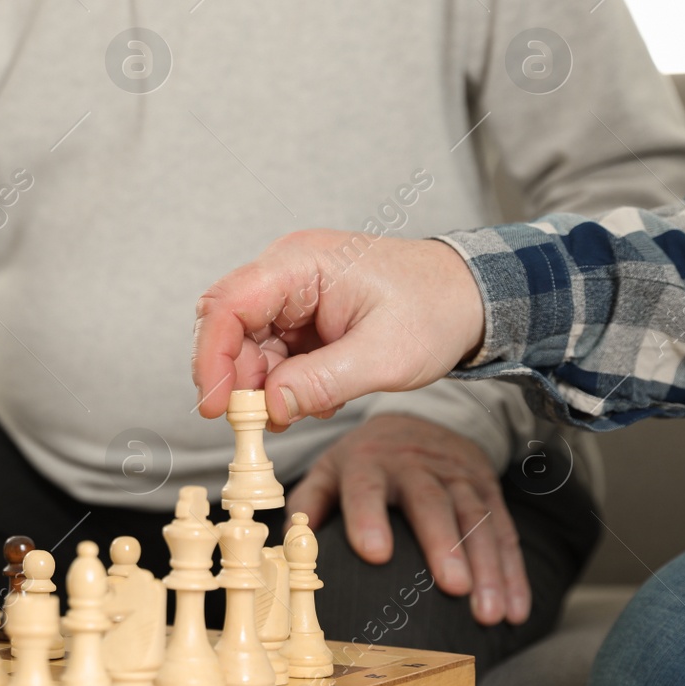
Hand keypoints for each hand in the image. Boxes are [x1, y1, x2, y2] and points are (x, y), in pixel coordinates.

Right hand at [193, 231, 484, 428]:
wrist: (470, 297)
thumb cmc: (435, 310)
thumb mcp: (385, 355)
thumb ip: (323, 381)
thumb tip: (271, 407)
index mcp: (300, 263)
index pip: (228, 305)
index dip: (213, 358)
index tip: (217, 407)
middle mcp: (286, 272)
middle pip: (230, 327)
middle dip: (239, 379)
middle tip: (260, 422)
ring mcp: (292, 292)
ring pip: (249, 345)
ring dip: (265, 386)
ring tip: (304, 409)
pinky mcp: (300, 314)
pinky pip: (273, 352)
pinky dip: (284, 383)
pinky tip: (316, 397)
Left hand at [287, 415, 529, 626]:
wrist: (415, 422)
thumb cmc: (363, 462)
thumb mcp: (328, 470)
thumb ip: (309, 503)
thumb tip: (291, 543)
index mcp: (367, 461)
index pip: (365, 488)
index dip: (368, 517)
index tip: (375, 554)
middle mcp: (414, 464)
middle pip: (431, 503)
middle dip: (444, 545)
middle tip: (453, 588)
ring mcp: (457, 474)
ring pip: (476, 518)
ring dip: (488, 568)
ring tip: (490, 614)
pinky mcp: (487, 487)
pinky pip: (505, 530)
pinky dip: (514, 572)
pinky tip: (516, 610)